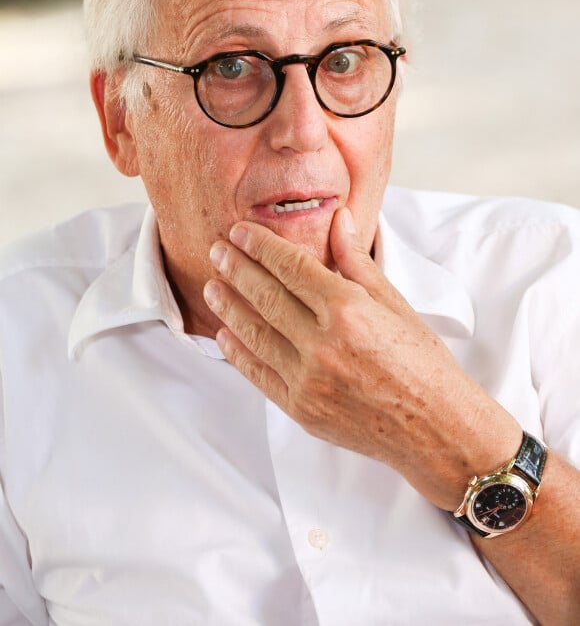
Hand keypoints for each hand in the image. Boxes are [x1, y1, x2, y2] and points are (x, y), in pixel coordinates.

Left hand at [203, 208, 520, 508]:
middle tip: (217, 250)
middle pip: (266, 295)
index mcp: (349, 310)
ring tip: (213, 286)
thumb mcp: (395, 305)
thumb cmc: (423, 365)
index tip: (241, 233)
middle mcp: (324, 343)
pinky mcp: (302, 409)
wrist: (436, 429)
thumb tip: (339, 222)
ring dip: (228, 306)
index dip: (262, 247)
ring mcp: (309, 379)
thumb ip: (357, 263)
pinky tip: (225, 333)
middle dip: (236, 268)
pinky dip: (238, 352)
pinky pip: (258, 374)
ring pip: (254, 333)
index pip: (292, 267)